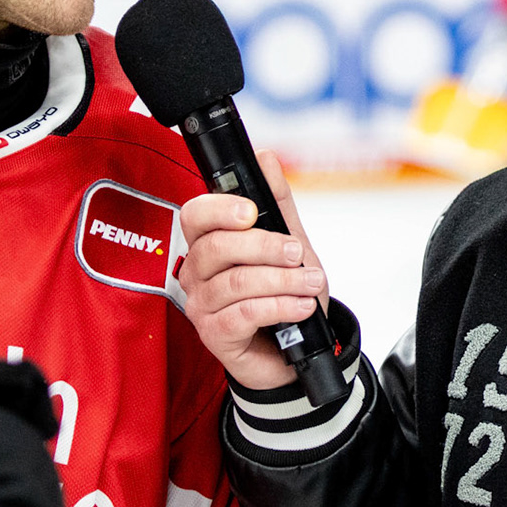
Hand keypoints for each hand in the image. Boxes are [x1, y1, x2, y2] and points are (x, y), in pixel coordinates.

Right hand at [175, 149, 328, 390]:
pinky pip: (244, 313)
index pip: (196, 215)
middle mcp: (197, 272)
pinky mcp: (214, 334)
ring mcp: (202, 305)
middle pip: (217, 247)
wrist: (296, 347)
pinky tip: (301, 307)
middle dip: (265, 246)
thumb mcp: (289, 241)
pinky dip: (279, 306)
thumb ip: (276, 201)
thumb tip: (265, 158)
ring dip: (282, 280)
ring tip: (311, 283)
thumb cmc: (284, 293)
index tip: (252, 211)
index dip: (220, 209)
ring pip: (235, 282)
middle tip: (297, 252)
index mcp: (209, 242)